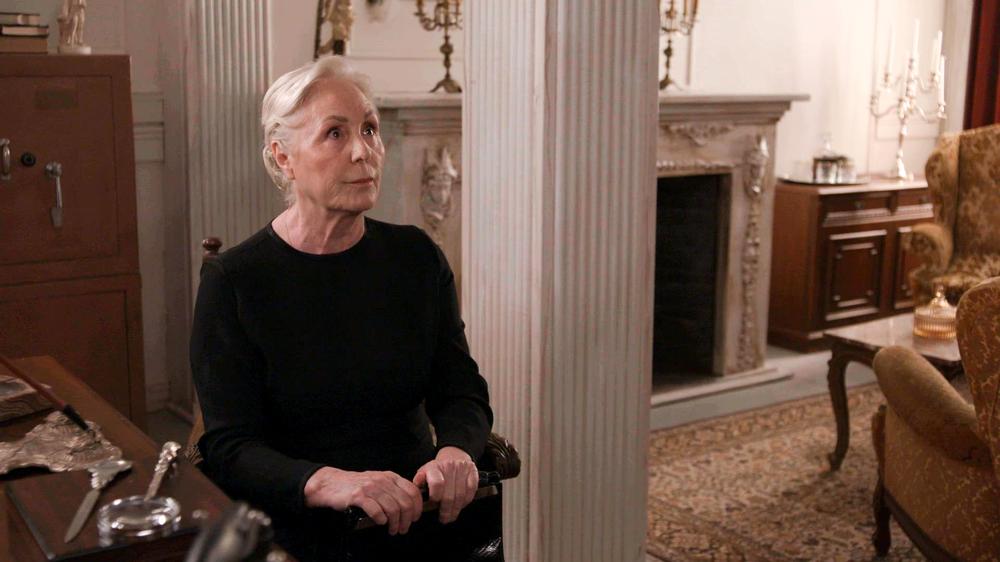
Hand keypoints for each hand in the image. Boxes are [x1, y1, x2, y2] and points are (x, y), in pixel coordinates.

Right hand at [303, 467, 422, 534]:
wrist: (331, 483)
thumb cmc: (355, 485)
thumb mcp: (378, 482)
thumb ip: (393, 489)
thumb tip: (410, 506)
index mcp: (390, 477)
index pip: (413, 491)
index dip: (417, 508)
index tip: (415, 518)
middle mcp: (383, 481)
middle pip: (405, 503)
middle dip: (407, 520)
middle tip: (403, 529)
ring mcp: (371, 488)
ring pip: (393, 508)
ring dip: (395, 523)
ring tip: (392, 530)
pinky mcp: (358, 496)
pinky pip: (376, 511)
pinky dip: (381, 520)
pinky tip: (380, 523)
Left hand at [413, 446, 477, 523]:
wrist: (453, 455)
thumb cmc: (436, 469)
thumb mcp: (424, 473)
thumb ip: (419, 483)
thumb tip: (416, 494)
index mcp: (434, 467)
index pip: (437, 484)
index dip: (436, 497)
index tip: (434, 503)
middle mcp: (449, 466)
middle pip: (449, 495)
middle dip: (446, 511)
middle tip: (444, 519)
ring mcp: (462, 469)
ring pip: (461, 495)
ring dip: (456, 509)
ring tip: (452, 516)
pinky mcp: (473, 471)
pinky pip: (471, 491)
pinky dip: (466, 501)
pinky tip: (461, 506)